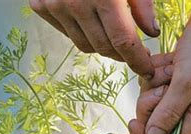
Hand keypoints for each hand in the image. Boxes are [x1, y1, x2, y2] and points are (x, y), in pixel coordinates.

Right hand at [29, 0, 158, 77]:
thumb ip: (142, 4)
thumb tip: (150, 33)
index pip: (123, 42)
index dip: (137, 60)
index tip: (146, 70)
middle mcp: (75, 3)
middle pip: (104, 48)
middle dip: (122, 55)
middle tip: (134, 53)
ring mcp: (54, 5)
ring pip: (84, 45)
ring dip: (102, 46)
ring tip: (114, 37)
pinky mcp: (40, 4)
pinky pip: (65, 32)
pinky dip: (81, 33)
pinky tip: (91, 23)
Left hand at [129, 0, 190, 133]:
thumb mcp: (188, 81)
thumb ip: (169, 113)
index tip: (136, 124)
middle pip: (154, 125)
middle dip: (149, 104)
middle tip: (162, 86)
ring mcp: (184, 95)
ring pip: (152, 102)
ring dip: (154, 83)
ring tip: (173, 67)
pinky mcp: (177, 79)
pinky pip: (154, 82)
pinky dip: (156, 69)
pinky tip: (171, 60)